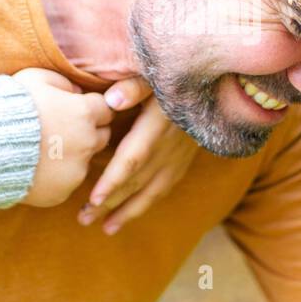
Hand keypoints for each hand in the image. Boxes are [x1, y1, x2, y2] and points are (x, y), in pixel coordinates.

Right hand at [14, 68, 113, 207]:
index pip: (106, 109)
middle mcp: (87, 143)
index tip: (75, 110)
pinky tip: (36, 168)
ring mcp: (76, 170)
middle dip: (88, 132)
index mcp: (84, 113)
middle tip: (63, 130)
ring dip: (73, 155)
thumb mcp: (35, 78)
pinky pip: (66, 182)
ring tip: (45, 150)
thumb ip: (63, 82)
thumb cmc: (8, 107)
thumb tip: (77, 91)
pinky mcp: (62, 192)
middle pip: (102, 136)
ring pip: (85, 161)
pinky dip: (56, 177)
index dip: (91, 108)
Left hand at [78, 83, 198, 234]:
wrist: (216, 84)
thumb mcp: (156, 73)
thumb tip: (112, 100)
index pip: (133, 158)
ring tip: (107, 228)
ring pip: (153, 191)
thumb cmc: (177, 74)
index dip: (113, 180)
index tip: (93, 199)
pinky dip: (147, 203)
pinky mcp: (185, 159)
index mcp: (158, 125)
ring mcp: (179, 156)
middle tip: (84, 219)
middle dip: (111, 202)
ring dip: (129, 211)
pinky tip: (132, 213)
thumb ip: (134, 85)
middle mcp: (169, 146)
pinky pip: (165, 187)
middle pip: (137, 181)